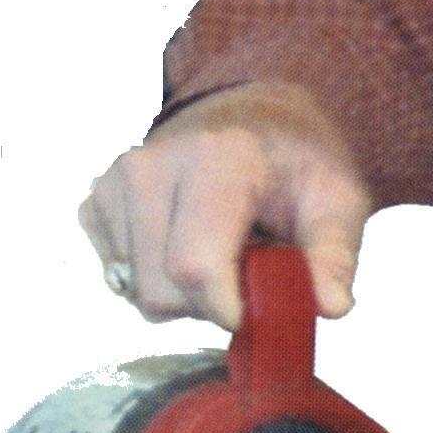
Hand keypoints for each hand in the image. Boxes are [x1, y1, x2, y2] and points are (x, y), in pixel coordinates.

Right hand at [79, 82, 371, 328]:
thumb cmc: (296, 162)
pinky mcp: (95, 203)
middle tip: (249, 273)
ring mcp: (114, 183)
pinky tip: (188, 244)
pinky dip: (157, 278)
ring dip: (185, 294)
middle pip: (162, 289)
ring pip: (137, 290)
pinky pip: (119, 277)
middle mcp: (150, 166)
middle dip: (210, 303)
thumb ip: (335, 254)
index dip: (225, 307)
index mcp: (216, 158)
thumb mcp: (338, 199)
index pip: (195, 263)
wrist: (253, 116)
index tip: (255, 316)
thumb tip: (331, 306)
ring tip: (222, 251)